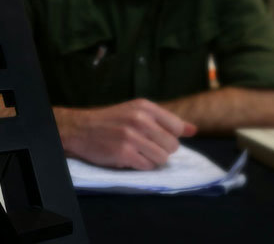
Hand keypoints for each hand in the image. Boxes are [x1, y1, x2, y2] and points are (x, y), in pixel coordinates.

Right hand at [55, 99, 196, 169]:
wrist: (80, 128)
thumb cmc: (110, 121)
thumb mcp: (136, 112)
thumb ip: (164, 120)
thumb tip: (193, 129)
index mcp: (144, 106)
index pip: (176, 126)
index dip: (169, 136)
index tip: (155, 136)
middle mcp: (140, 119)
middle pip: (172, 145)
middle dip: (161, 149)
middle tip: (143, 145)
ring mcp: (131, 136)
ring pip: (162, 158)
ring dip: (151, 159)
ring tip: (136, 152)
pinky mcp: (124, 153)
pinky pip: (147, 166)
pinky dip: (140, 165)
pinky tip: (127, 157)